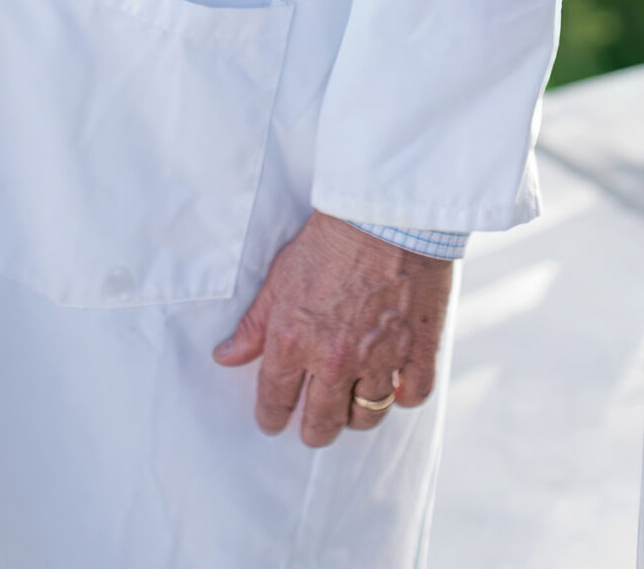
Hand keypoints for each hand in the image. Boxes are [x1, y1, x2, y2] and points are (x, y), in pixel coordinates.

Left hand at [212, 212, 453, 445]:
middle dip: (313, 429)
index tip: (272, 421)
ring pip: (366, 418)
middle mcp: (335, 360)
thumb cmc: (329, 239)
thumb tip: (225, 357)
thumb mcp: (280, 277)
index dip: (270, 417)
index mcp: (295, 341)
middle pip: (322, 424)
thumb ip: (254, 325)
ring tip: (352, 405)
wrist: (385, 213)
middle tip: (314, 424)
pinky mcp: (418, 351)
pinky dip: (404, 396)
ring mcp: (379, 359)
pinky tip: (395, 386)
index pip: (275, 401)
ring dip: (357, 415)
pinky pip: (412, 397)